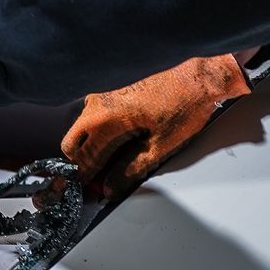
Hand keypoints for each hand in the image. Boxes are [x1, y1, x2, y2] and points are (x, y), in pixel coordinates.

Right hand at [61, 52, 253, 196]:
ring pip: (82, 129)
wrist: (197, 78)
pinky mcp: (113, 93)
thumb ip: (130, 170)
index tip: (91, 192)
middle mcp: (98, 105)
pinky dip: (100, 134)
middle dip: (82, 163)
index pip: (83, 157)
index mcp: (105, 118)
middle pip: (72, 142)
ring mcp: (103, 96)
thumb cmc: (183, 106)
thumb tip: (111, 188)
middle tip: (100, 179)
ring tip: (114, 164)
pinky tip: (121, 144)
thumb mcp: (159, 147)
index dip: (86, 179)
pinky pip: (95, 118)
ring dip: (91, 148)